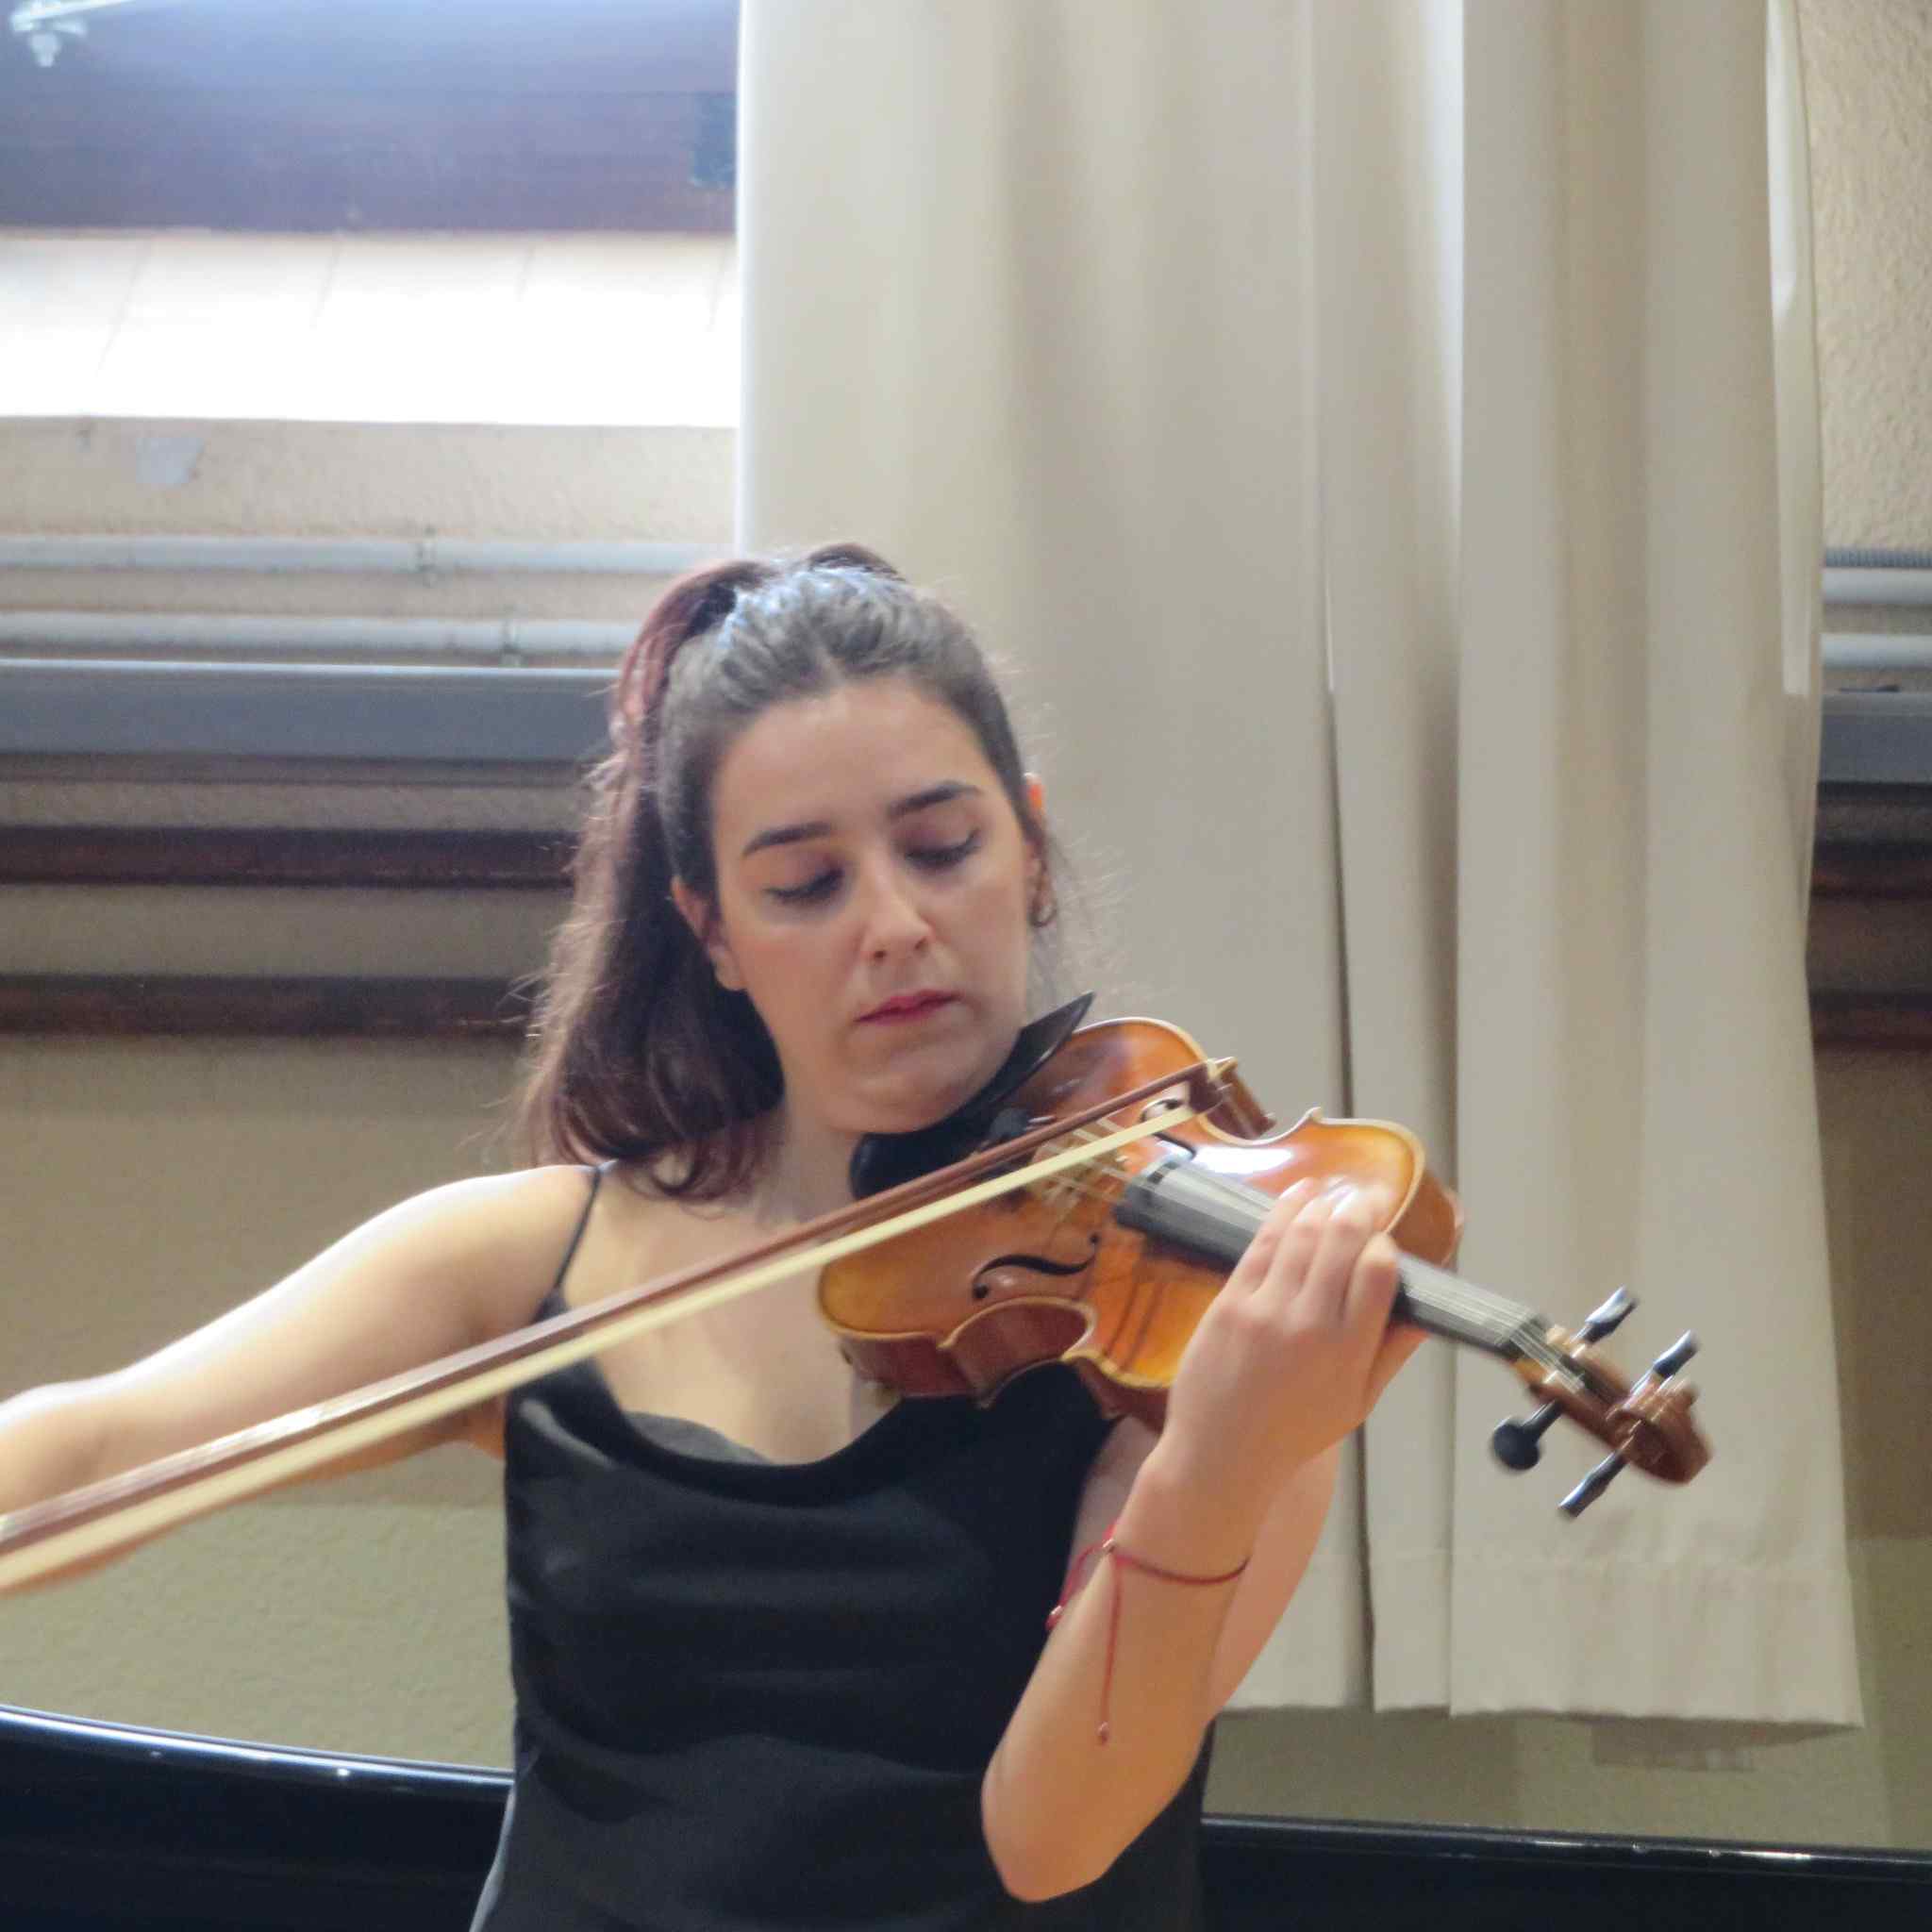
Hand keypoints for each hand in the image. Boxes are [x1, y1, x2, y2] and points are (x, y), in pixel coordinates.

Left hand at [1151, 1178, 1424, 1550]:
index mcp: (1348, 1353)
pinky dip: (1284, 1211)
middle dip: (1361, 1208)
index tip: (1386, 1241)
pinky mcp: (1230, 1302)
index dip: (1385, 1246)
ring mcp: (1265, 1310)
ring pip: (1301, 1235)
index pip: (1377, 1274)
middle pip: (1341, 1242)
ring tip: (1339, 1192)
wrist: (1222, 1453)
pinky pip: (1261, 1244)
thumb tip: (1424, 1311)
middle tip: (1372, 1196)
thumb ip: (1391, 1353)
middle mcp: (1309, 1325)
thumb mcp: (1358, 1403)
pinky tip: (1301, 1195)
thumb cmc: (1296, 1431)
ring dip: (1324, 1204)